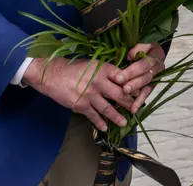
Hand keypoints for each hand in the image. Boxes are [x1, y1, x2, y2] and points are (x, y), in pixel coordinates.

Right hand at [22, 57, 136, 131]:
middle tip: (136, 109)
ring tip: (124, 123)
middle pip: (119, 94)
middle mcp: (99, 82)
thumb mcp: (93, 64)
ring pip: (108, 108)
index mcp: (103, 69)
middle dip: (129, 103)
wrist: (53, 75)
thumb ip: (106, 71)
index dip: (132, 86)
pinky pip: (94, 116)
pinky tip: (105, 127)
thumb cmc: (74, 68)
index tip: (138, 93)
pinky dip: (100, 122)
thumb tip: (121, 79)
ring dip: (117, 117)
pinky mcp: (81, 105)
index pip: (123, 78)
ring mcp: (90, 94)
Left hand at [114, 42, 165, 112]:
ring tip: (128, 100)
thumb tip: (130, 56)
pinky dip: (140, 101)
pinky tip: (133, 109)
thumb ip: (137, 48)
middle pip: (145, 77)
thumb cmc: (144, 47)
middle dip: (133, 83)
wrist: (154, 51)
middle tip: (123, 89)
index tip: (118, 77)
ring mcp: (155, 78)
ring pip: (146, 86)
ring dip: (136, 93)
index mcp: (155, 55)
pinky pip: (147, 94)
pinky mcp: (152, 86)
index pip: (143, 64)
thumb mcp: (143, 43)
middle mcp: (157, 68)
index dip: (131, 71)